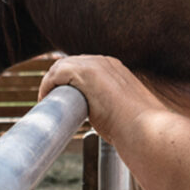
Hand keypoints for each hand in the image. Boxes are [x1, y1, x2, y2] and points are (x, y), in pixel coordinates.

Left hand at [39, 55, 166, 142]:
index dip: (70, 79)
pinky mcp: (85, 73)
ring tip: (46, 100)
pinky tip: (45, 98)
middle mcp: (105, 62)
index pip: (85, 66)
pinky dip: (47, 85)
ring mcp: (96, 65)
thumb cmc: (138, 126)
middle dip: (58, 79)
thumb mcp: (127, 110)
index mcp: (116, 68)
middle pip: (71, 63)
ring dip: (51, 82)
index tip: (64, 96)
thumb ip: (117, 108)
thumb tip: (115, 122)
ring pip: (62, 66)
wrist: (144, 127)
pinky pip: (57, 73)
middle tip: (51, 98)